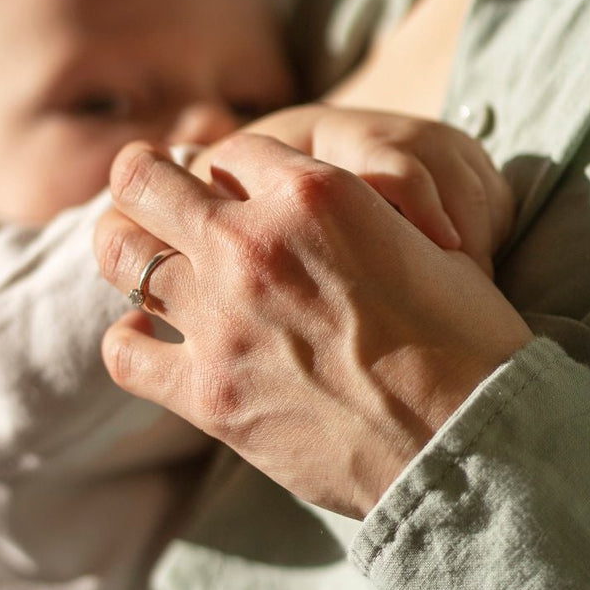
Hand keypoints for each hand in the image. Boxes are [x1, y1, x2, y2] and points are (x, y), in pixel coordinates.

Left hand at [95, 135, 531, 518]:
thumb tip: (333, 225)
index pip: (234, 149)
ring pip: (121, 256)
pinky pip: (126, 351)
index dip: (230, 165)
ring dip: (127, 251)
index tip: (226, 182)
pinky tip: (152, 340)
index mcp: (314, 191)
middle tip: (141, 184)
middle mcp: (252, 242)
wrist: (468, 440)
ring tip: (133, 253)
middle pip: (146, 181)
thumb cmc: (468, 343)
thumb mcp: (421, 242)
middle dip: (142, 179)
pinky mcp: (207, 391)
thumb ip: (360, 217)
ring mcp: (221, 316)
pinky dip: (133, 340)